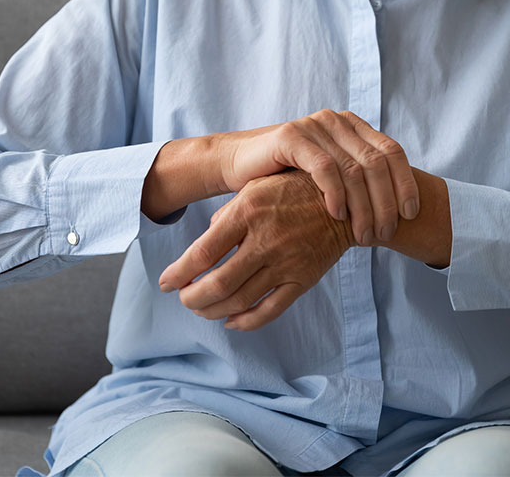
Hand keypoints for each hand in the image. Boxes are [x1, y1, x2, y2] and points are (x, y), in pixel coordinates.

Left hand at [158, 170, 354, 330]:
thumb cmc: (292, 189)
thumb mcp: (255, 187)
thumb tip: (204, 245)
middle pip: (218, 284)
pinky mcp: (302, 279)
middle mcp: (265, 240)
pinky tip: (231, 321)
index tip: (166, 282)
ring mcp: (285, 263)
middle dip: (192, 298)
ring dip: (213, 311)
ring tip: (202, 309)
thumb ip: (227, 214)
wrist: (343, 199)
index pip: (203, 252)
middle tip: (184, 299)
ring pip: (240, 300)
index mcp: (248, 212)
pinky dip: (246, 322)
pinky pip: (270, 310)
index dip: (179, 273)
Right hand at [222, 110, 417, 246]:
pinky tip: (337, 215)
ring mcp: (315, 125)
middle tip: (384, 233)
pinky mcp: (291, 136)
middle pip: (377, 162)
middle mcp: (337, 121)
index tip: (410, 214)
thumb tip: (402, 209)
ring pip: (353, 168)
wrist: (240, 167)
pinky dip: (335, 194)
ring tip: (363, 234)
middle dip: (385, 202)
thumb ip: (360, 180)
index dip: (405, 183)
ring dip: (363, 206)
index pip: (392, 152)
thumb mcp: (332, 177)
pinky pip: (324, 167)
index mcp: (353, 127)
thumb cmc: (289, 180)